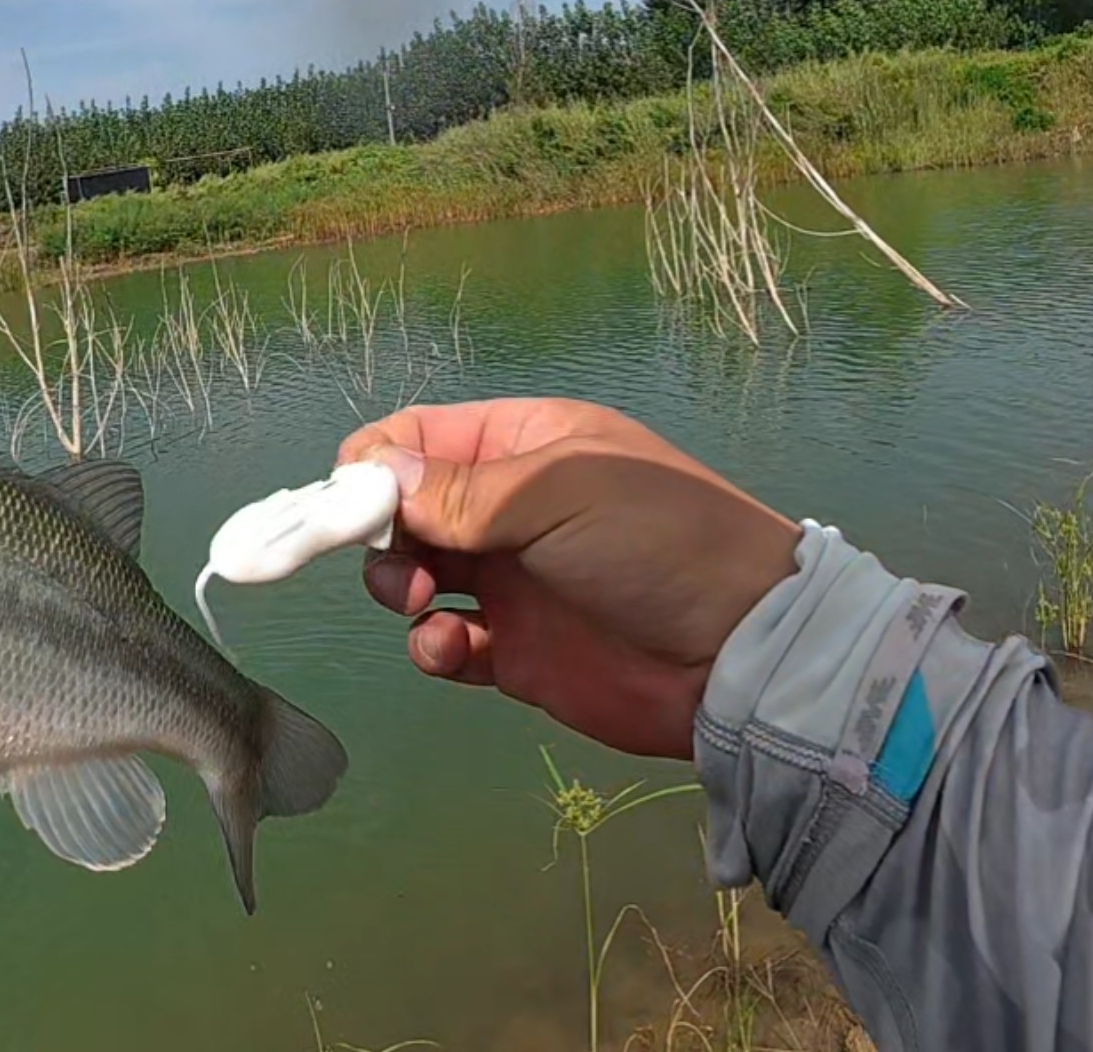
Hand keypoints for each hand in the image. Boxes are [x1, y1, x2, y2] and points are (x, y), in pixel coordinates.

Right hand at [339, 398, 800, 759]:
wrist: (742, 654)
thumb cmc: (657, 542)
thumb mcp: (558, 493)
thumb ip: (459, 491)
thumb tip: (371, 477)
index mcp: (520, 446)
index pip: (417, 439)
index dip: (373, 466)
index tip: (350, 504)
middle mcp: (505, 509)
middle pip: (402, 510)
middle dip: (381, 535)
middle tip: (403, 565)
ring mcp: (510, 581)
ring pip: (413, 577)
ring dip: (398, 590)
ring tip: (424, 605)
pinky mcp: (516, 651)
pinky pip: (444, 642)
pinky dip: (430, 646)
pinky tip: (451, 648)